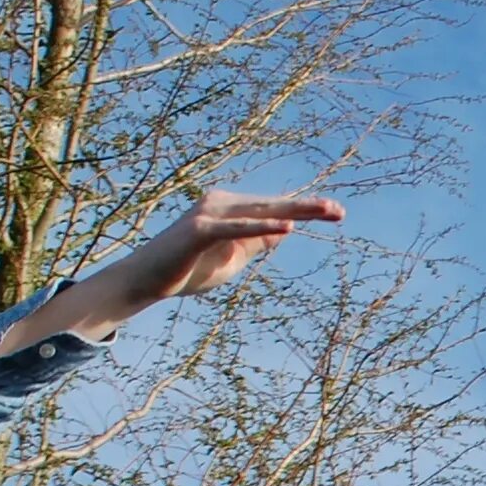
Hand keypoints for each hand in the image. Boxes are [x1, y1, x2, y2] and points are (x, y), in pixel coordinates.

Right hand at [0, 189, 343, 360]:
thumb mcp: (231, 259)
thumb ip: (254, 243)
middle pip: (273, 205)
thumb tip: (281, 232)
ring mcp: (210, 214)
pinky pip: (237, 228)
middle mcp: (221, 204)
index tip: (336, 213)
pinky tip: (286, 230)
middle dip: (307, 208)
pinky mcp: (200, 229)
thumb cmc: (187, 270)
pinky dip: (261, 228)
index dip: (305, 210)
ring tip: (324, 212)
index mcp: (231, 210)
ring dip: (293, 213)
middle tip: (340, 211)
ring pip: (260, 212)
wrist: (146, 281)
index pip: (275, 209)